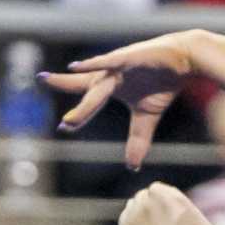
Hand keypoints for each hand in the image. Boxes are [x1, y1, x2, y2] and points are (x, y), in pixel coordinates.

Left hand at [41, 30, 205, 168]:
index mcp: (110, 88)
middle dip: (61, 82)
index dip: (78, 115)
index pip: (88, 102)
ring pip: (94, 80)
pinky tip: (76, 66)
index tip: (64, 126)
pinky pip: (108, 61)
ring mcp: (117, 65)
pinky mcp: (129, 57)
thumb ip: (137, 140)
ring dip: (73, 82)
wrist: (184, 61)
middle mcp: (109, 76)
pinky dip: (92, 64)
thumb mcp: (147, 117)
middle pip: (82, 84)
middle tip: (40, 79)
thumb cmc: (162, 84)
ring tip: (51, 80)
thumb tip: (132, 167)